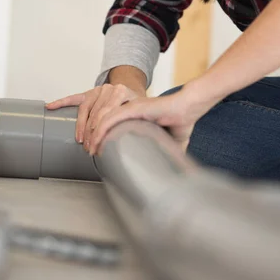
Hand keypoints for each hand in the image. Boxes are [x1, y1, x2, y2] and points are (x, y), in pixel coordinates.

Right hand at [45, 84, 141, 149]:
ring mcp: (97, 91)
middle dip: (92, 132)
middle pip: (96, 114)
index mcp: (121, 92)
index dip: (102, 131)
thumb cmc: (134, 105)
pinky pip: (73, 98)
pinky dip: (62, 102)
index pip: (108, 114)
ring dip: (80, 125)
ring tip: (80, 139)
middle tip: (89, 147)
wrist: (132, 90)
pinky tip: (51, 106)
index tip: (99, 146)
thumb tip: (128, 142)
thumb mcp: (138, 111)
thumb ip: (133, 121)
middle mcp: (108, 89)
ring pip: (84, 109)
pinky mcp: (88, 93)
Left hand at [88, 87, 206, 155]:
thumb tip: (173, 172)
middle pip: (102, 120)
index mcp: (134, 114)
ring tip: (90, 150)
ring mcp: (130, 107)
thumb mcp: (171, 142)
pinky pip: (111, 118)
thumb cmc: (182, 122)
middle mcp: (128, 108)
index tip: (97, 151)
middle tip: (89, 152)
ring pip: (103, 119)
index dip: (101, 136)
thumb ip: (167, 154)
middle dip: (92, 136)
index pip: (110, 123)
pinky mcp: (133, 108)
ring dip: (94, 135)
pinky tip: (96, 142)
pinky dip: (101, 130)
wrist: (190, 108)